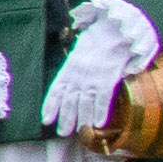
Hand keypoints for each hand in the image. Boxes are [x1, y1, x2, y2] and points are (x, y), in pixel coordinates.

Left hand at [42, 0, 162, 141]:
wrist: (117, 28)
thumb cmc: (99, 41)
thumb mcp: (80, 53)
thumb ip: (73, 69)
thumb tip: (66, 86)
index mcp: (70, 66)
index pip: (56, 89)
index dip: (50, 105)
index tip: (45, 120)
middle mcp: (79, 72)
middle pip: (69, 99)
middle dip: (65, 117)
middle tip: (62, 132)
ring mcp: (93, 75)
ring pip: (84, 102)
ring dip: (81, 119)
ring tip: (79, 132)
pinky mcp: (109, 76)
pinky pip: (103, 97)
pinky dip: (100, 111)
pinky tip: (98, 123)